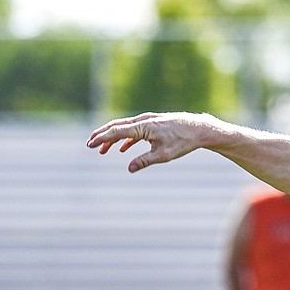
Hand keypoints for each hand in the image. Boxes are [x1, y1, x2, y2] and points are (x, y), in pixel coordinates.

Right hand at [87, 112, 212, 172]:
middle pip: (117, 126)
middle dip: (102, 135)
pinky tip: (121, 149)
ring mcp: (148, 121)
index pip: (116, 131)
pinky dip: (125, 139)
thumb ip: (144, 161)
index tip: (90, 144)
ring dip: (112, 138)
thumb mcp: (163, 155)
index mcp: (143, 126)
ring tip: (103, 150)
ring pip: (125, 128)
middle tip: (89, 144)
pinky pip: (134, 130)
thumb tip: (129, 169)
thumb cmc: (182, 141)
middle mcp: (143, 120)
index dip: (102, 138)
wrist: (199, 129)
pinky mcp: (153, 124)